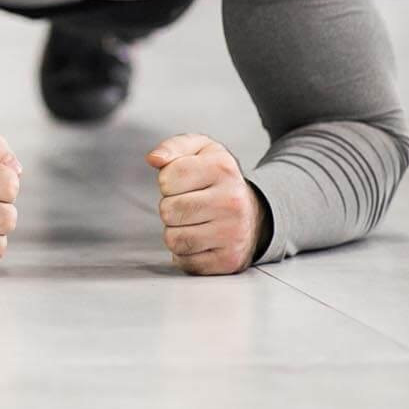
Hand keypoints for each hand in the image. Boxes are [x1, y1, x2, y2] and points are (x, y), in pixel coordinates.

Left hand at [147, 134, 266, 274]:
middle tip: (190, 204)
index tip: (183, 183)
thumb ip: (173, 147)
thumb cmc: (219, 181)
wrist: (254, 213)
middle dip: (171, 207)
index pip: (167, 178)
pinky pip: (185, 261)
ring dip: (176, 232)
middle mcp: (232, 201)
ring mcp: (233, 233)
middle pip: (168, 210)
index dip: (167, 182)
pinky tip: (201, 240)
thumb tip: (154, 158)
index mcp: (222, 168)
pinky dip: (185, 253)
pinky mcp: (229, 260)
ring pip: (173, 239)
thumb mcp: (201, 151)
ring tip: (195, 222)